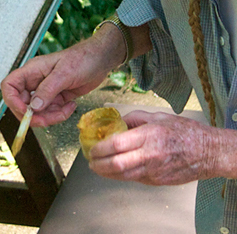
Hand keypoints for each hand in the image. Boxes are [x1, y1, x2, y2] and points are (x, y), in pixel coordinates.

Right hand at [1, 25, 122, 126]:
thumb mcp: (64, 74)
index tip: (26, 113)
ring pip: (38, 112)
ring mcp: (46, 90)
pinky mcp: (56, 97)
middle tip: (47, 121)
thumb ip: (47, 90)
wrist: (100, 60)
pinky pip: (51, 112)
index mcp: (32, 71)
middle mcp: (35, 81)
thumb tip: (33, 107)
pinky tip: (71, 106)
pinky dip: (60, 114)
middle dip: (34, 116)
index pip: (10, 86)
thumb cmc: (82, 59)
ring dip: (50, 117)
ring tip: (66, 110)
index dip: (12, 101)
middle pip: (22, 104)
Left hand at [89, 111, 219, 184]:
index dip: (100, 148)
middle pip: (117, 164)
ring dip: (106, 173)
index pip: (117, 144)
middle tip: (90, 160)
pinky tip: (114, 170)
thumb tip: (117, 122)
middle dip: (98, 164)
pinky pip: (134, 179)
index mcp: (149, 136)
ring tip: (97, 167)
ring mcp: (154, 171)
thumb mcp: (157, 116)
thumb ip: (134, 118)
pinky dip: (121, 175)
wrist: (208, 152)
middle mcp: (150, 155)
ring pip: (123, 176)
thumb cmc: (184, 132)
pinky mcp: (158, 181)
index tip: (92, 147)